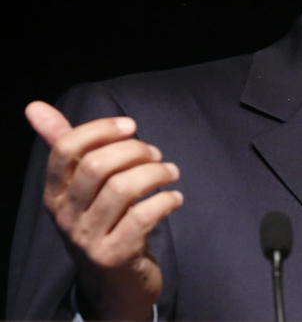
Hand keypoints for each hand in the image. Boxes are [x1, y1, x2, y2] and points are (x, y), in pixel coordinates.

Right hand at [25, 101, 183, 320]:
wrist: (115, 285)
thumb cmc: (103, 222)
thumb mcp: (81, 187)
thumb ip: (64, 145)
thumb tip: (35, 106)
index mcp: (54, 194)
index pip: (64, 149)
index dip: (101, 129)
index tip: (131, 126)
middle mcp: (65, 216)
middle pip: (97, 166)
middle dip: (135, 151)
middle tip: (156, 154)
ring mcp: (88, 238)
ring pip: (122, 189)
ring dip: (155, 173)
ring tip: (170, 173)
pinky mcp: (115, 255)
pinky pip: (143, 216)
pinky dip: (166, 200)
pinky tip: (175, 198)